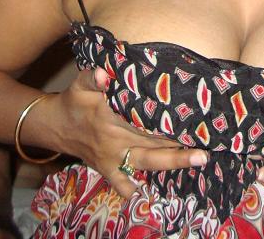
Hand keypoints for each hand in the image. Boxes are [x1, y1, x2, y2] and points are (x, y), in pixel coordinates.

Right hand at [48, 68, 207, 197]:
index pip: (143, 114)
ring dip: (174, 161)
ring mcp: (111, 157)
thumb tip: (106, 73)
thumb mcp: (80, 82)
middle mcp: (113, 137)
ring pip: (147, 161)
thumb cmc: (75, 99)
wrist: (55, 125)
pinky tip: (159, 189)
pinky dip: (138, 189)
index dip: (167, 114)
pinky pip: (123, 184)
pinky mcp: (107, 170)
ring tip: (200, 158)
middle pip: (152, 138)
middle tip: (208, 137)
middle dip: (180, 139)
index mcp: (108, 113)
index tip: (191, 113)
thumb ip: (94, 75)